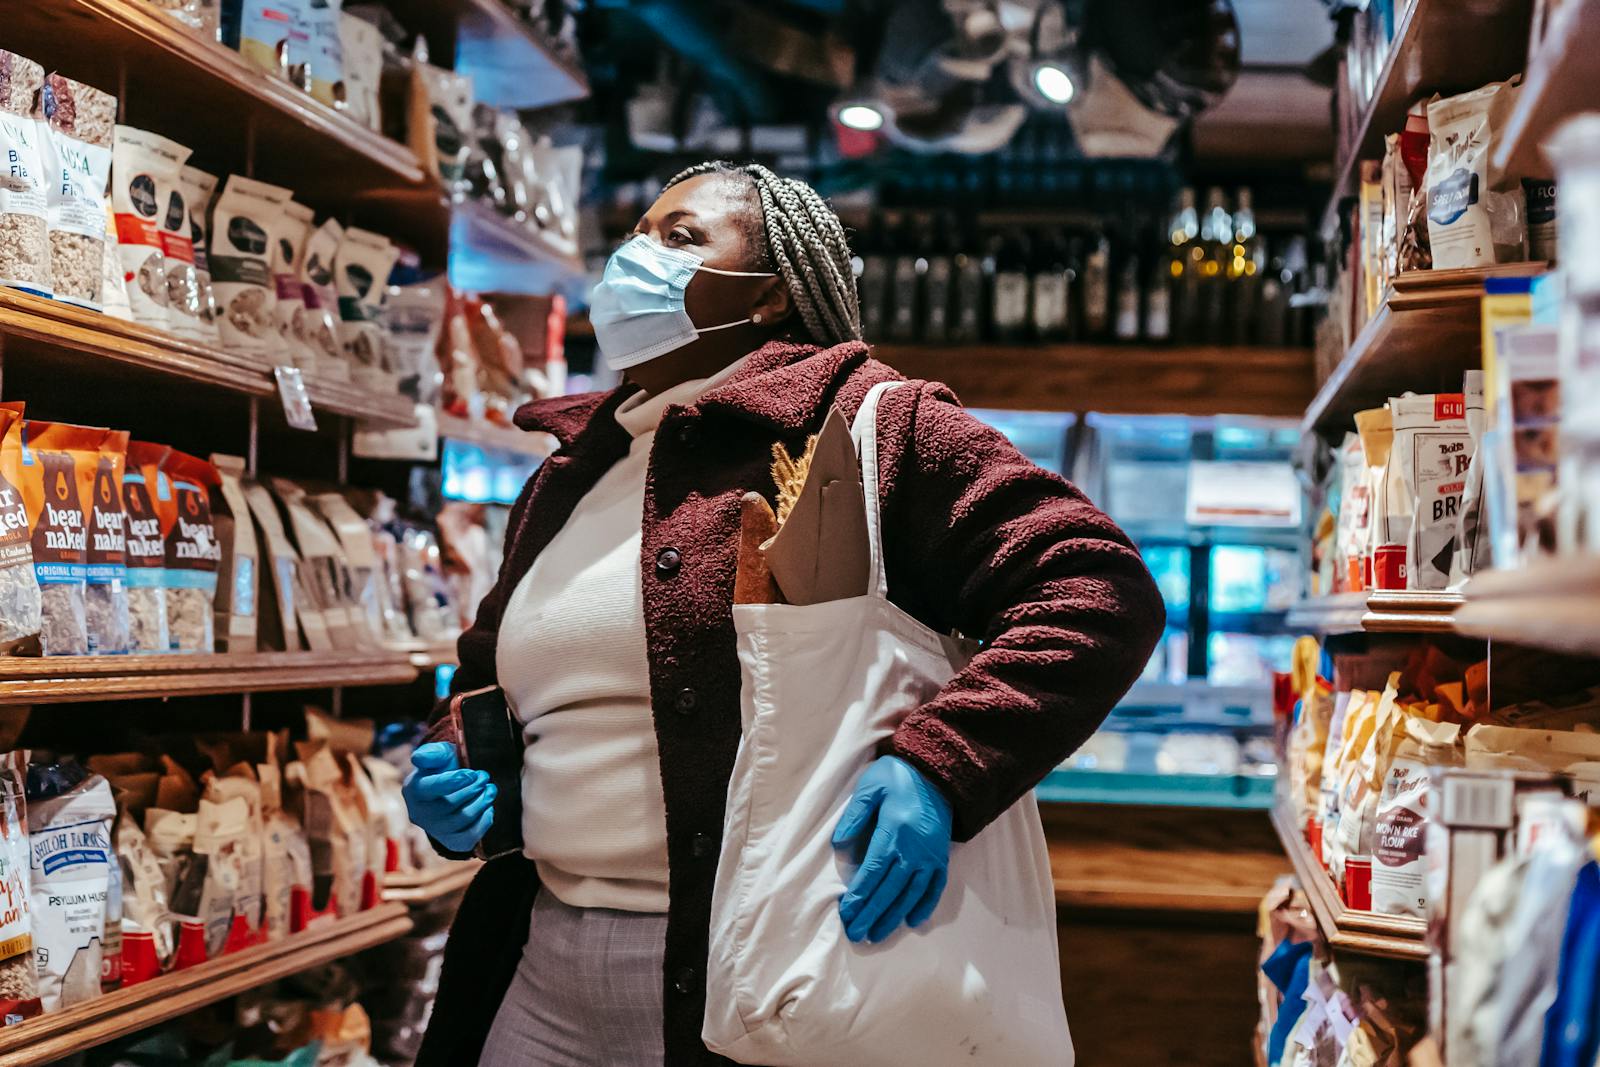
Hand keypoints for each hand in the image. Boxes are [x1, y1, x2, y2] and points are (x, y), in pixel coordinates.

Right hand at [404, 742, 496, 852]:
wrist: (449, 789)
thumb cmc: (442, 769)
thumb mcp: (438, 755)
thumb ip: (431, 753)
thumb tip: (421, 758)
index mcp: (414, 790)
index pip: (433, 787)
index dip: (456, 780)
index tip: (472, 773)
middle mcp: (420, 814)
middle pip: (450, 804)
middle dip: (473, 788)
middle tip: (484, 777)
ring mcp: (435, 830)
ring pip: (462, 819)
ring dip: (482, 802)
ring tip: (489, 789)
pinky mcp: (451, 841)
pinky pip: (470, 837)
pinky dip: (483, 822)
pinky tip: (488, 808)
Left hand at [831, 755, 951, 943]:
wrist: (939, 771)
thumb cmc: (898, 777)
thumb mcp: (870, 787)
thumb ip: (854, 816)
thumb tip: (839, 846)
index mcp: (893, 832)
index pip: (872, 873)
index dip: (859, 897)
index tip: (846, 915)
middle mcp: (914, 849)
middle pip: (889, 890)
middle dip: (871, 914)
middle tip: (856, 934)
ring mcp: (930, 856)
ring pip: (910, 894)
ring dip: (893, 917)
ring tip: (877, 935)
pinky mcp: (942, 857)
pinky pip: (934, 887)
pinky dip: (924, 906)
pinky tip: (912, 921)